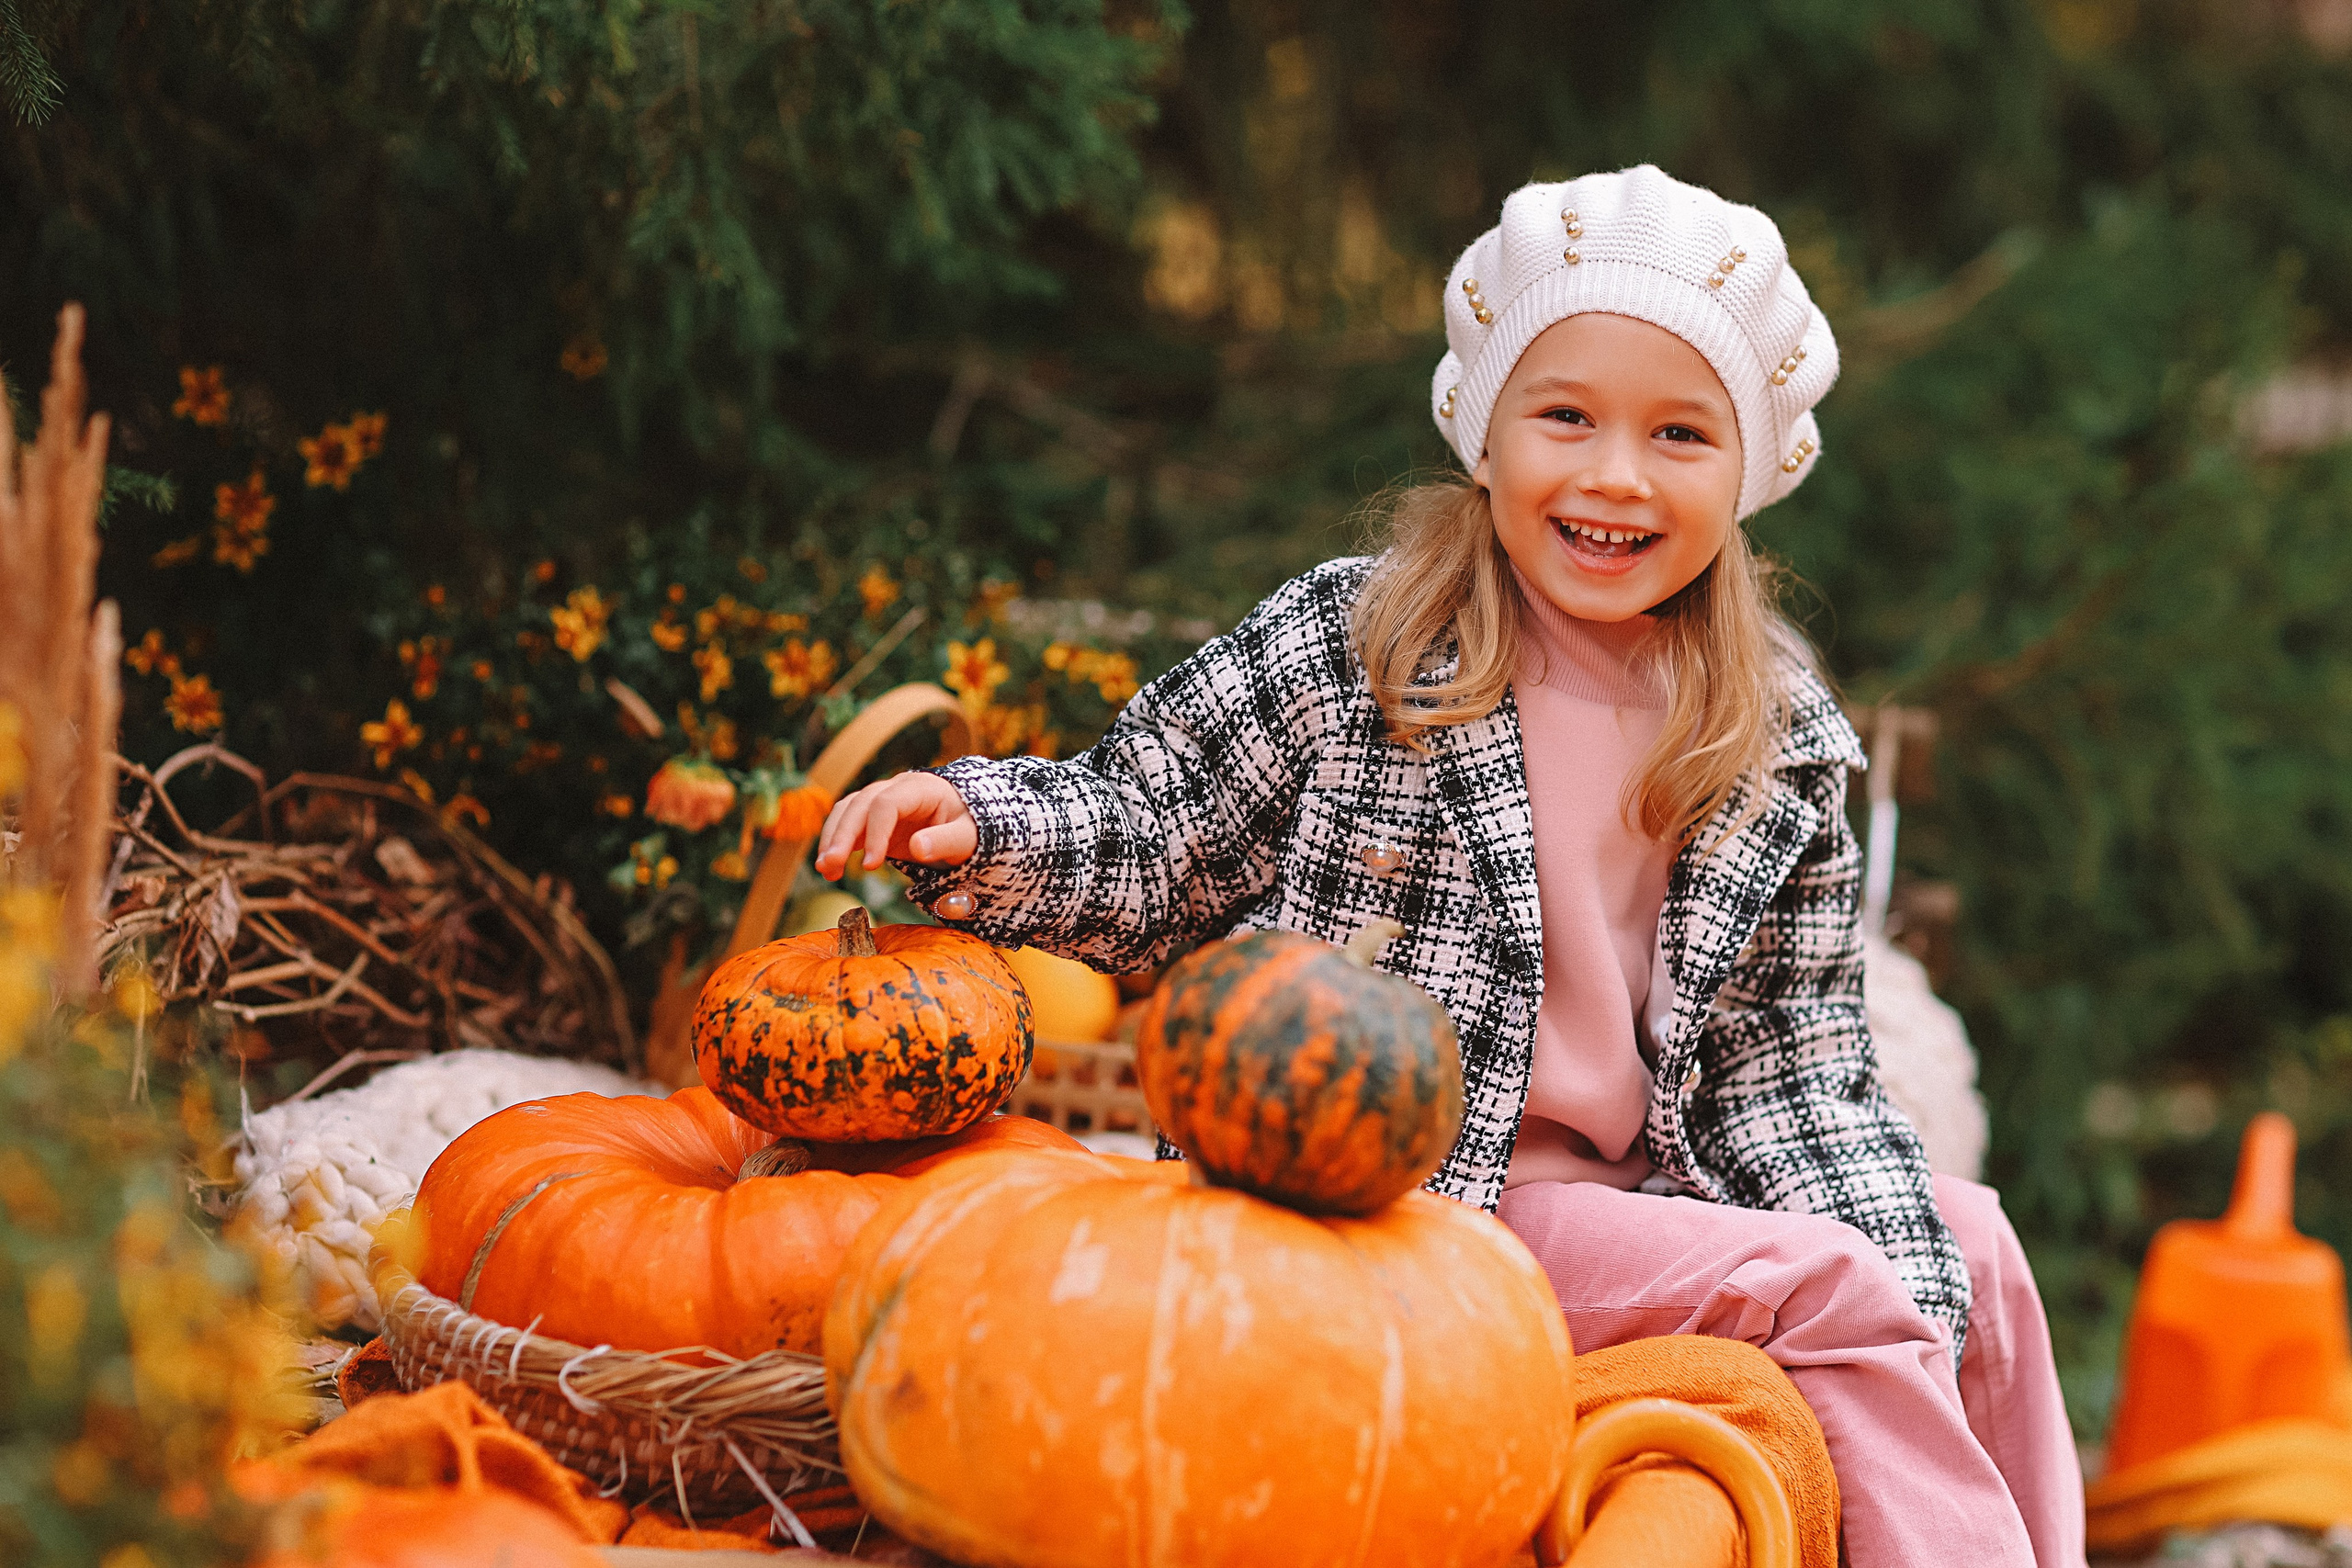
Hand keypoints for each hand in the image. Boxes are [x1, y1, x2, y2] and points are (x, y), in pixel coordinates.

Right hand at [814, 773, 976, 877]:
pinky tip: (830, 869)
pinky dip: (836, 845)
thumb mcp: (967, 837)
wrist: (964, 823)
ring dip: (832, 839)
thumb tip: (918, 847)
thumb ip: (945, 841)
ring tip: (825, 870)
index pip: (887, 804)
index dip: (876, 833)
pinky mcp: (872, 819)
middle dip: (841, 835)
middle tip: (830, 865)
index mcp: (920, 788)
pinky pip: (847, 826)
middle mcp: (895, 789)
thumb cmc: (968, 828)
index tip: (872, 865)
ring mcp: (880, 801)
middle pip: (859, 805)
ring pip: (847, 812)